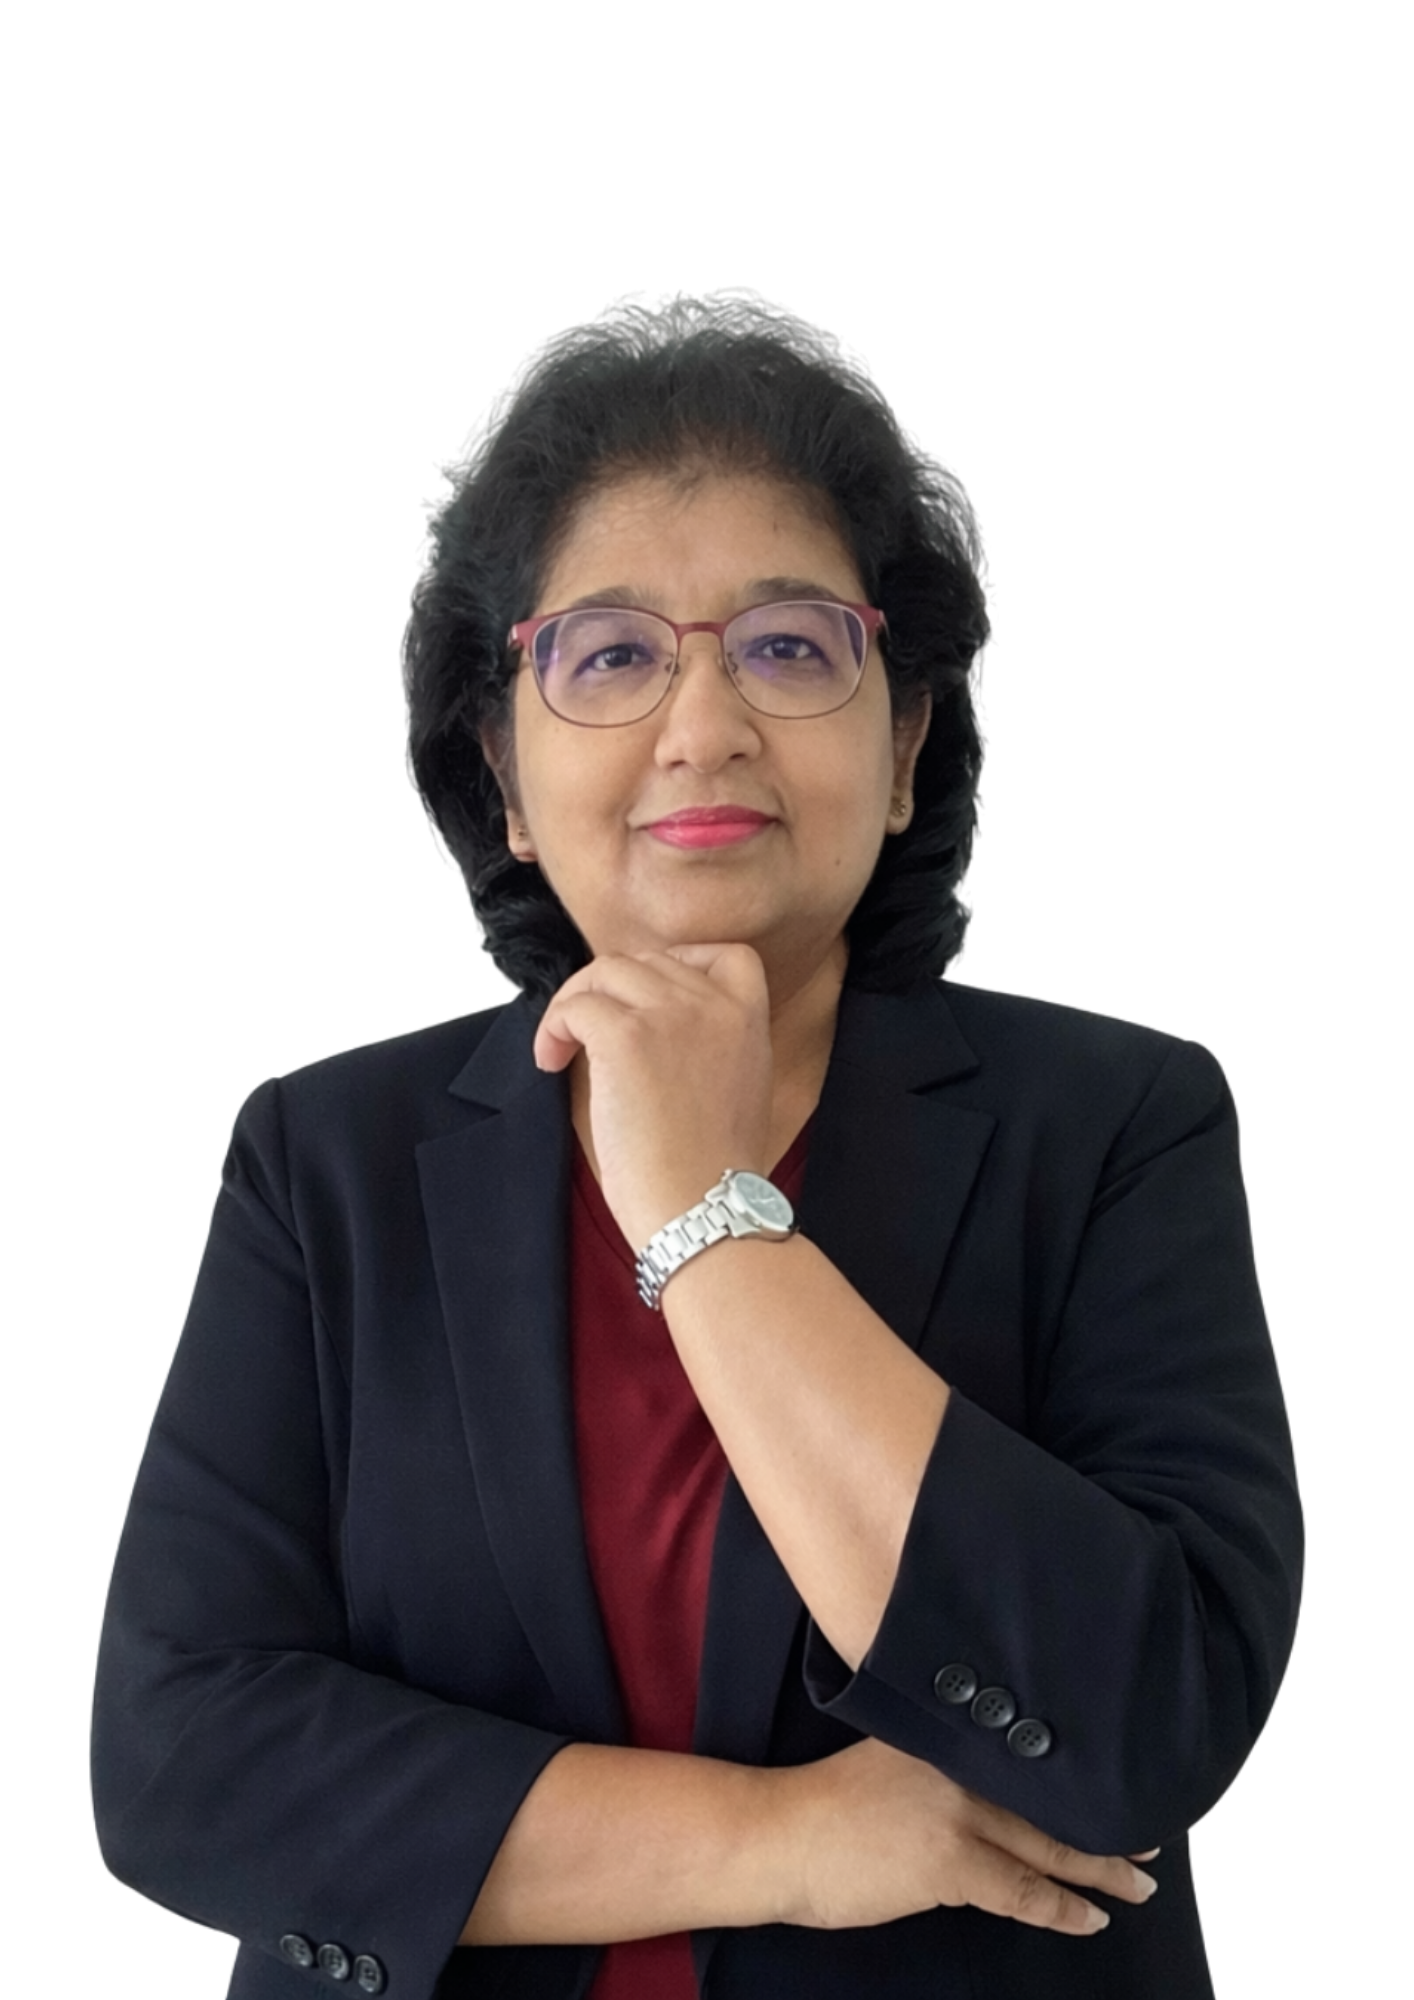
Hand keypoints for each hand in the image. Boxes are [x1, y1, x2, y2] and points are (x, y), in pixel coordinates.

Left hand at [532, 945, 774, 1251]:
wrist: (703, 1208)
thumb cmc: (712, 1172)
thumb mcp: (742, 1090)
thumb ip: (715, 1044)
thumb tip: (653, 1024)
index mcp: (750, 1019)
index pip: (727, 953)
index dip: (680, 964)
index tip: (649, 999)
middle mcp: (714, 1005)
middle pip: (649, 960)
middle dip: (612, 991)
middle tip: (589, 1033)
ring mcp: (670, 1015)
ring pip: (606, 972)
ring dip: (575, 1003)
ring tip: (562, 1047)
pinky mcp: (626, 1037)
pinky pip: (576, 1006)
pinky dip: (554, 1028)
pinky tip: (550, 1061)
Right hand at [766, 1736, 1160, 1935]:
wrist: (781, 1834)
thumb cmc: (827, 1806)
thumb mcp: (890, 1761)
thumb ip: (939, 1764)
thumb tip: (988, 1788)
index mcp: (946, 1736)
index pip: (1028, 1758)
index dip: (1078, 1779)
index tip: (1117, 1782)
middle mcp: (960, 1765)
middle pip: (1050, 1800)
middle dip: (1107, 1824)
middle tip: (1152, 1838)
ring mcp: (957, 1813)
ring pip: (1049, 1845)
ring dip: (1101, 1868)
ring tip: (1138, 1883)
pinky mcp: (950, 1863)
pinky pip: (1024, 1891)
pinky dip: (1062, 1907)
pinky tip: (1089, 1917)